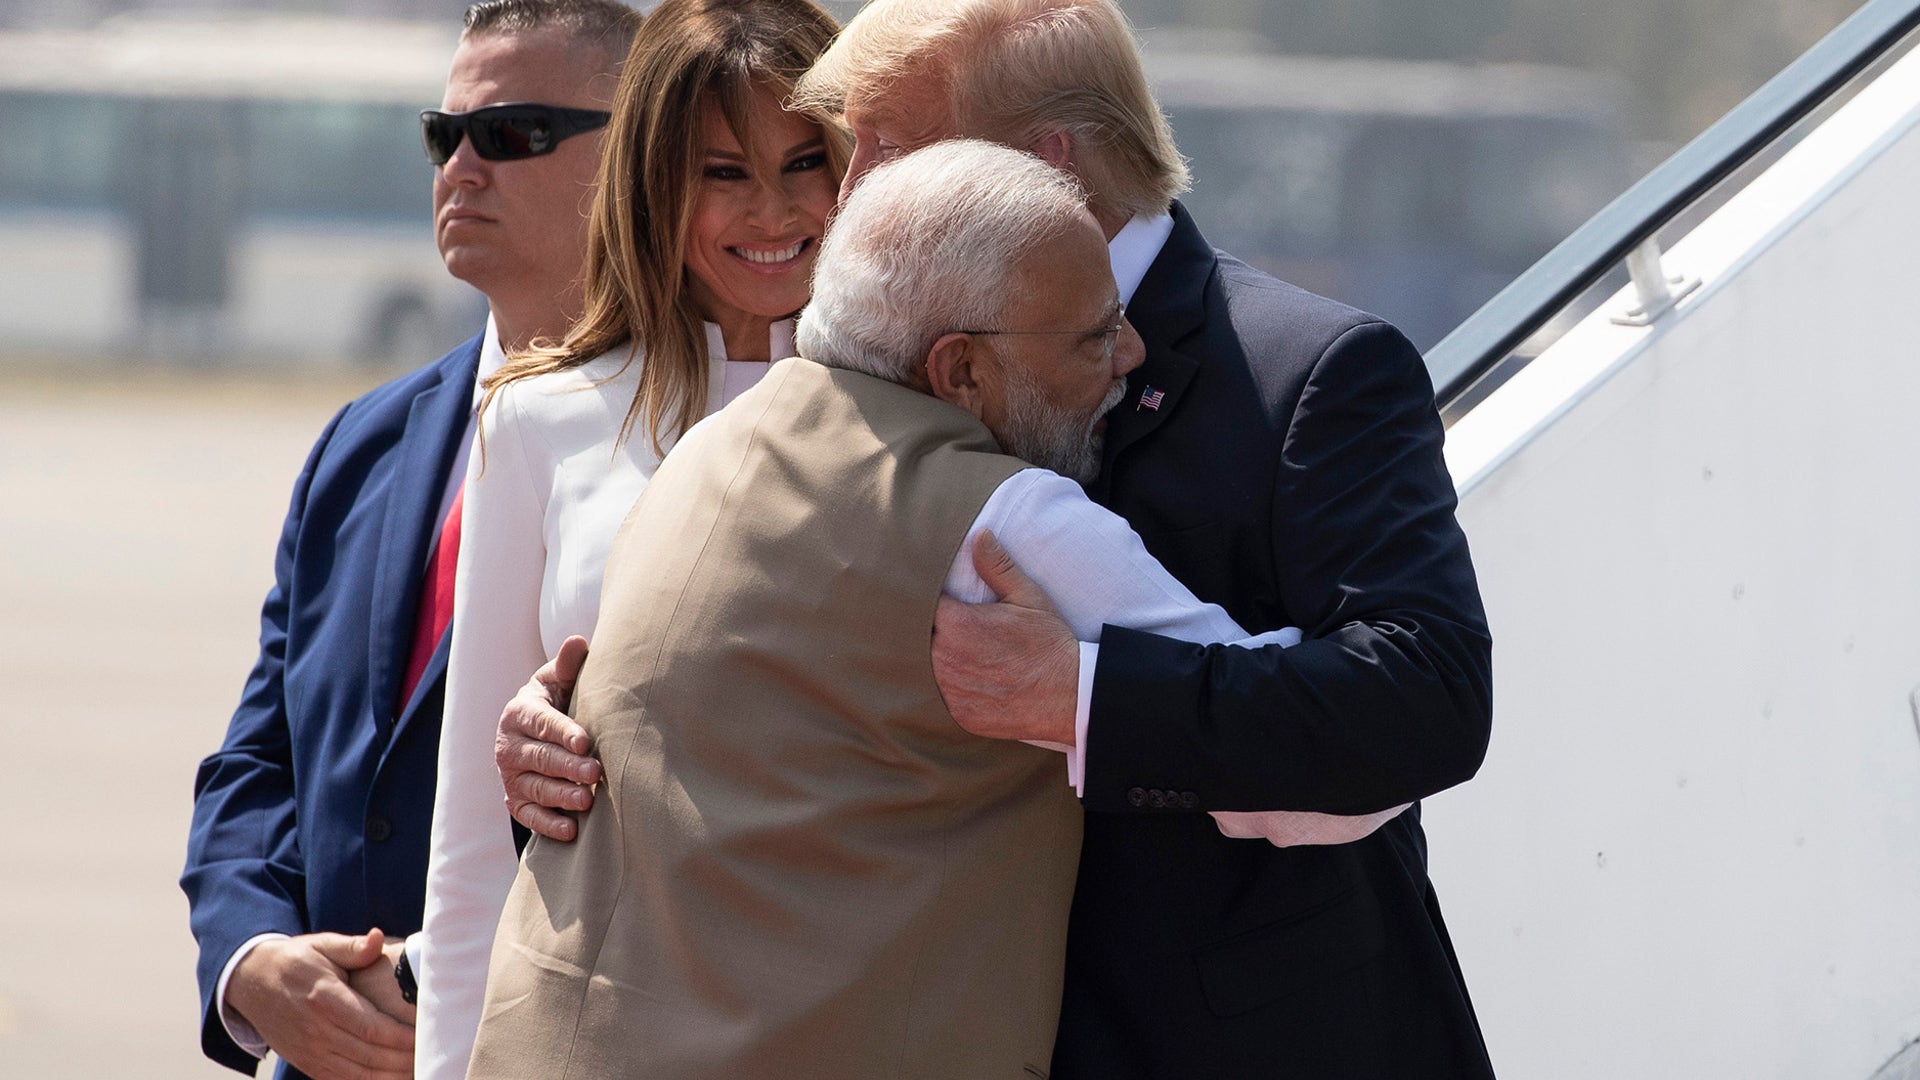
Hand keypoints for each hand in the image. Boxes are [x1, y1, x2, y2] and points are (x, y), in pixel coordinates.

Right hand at [225, 929, 413, 1079]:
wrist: (251, 981)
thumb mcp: (322, 945)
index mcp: (325, 999)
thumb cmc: (295, 960)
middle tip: (433, 1055)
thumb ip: (352, 947)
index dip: (401, 1037)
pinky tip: (392, 1078)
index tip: (427, 1036)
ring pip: (358, 1074)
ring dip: (391, 1075)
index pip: (371, 1027)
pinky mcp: (307, 1063)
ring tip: (420, 1069)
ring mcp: (310, 1051)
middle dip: (404, 1059)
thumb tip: (377, 937)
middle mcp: (316, 1030)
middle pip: (369, 1055)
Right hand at [497, 635, 601, 840]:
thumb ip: (568, 665)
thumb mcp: (558, 681)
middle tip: (596, 772)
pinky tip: (571, 830)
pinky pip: (528, 816)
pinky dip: (547, 825)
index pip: (542, 723)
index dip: (563, 732)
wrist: (535, 731)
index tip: (585, 740)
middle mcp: (508, 746)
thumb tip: (579, 641)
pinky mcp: (514, 800)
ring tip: (587, 800)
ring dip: (561, 796)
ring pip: (535, 788)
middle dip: (568, 766)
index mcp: (520, 712)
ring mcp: (510, 776)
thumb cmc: (557, 701)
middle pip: (540, 758)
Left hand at [932, 530, 1078, 744]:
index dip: (923, 601)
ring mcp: (950, 690)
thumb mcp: (1028, 598)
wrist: (1072, 696)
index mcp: (957, 624)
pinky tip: (967, 679)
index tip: (936, 601)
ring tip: (957, 653)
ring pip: (924, 668)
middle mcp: (945, 658)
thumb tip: (979, 536)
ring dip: (934, 660)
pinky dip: (949, 687)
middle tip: (947, 627)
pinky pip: (940, 697)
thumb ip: (997, 567)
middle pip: (918, 638)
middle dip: (928, 631)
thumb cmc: (1050, 644)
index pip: (919, 605)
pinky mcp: (958, 714)